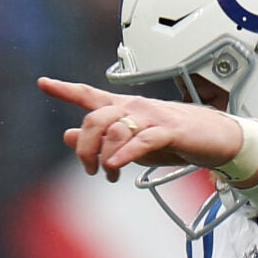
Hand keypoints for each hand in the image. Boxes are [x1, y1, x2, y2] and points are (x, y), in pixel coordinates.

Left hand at [39, 78, 242, 181]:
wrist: (214, 139)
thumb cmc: (174, 138)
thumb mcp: (129, 141)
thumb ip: (98, 138)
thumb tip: (67, 135)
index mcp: (124, 108)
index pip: (89, 95)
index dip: (65, 89)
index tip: (43, 82)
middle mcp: (134, 107)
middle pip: (94, 120)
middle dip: (84, 148)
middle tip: (89, 169)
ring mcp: (152, 117)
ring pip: (114, 131)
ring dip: (105, 158)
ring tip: (110, 175)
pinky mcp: (169, 130)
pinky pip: (140, 141)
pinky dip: (125, 154)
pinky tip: (115, 166)